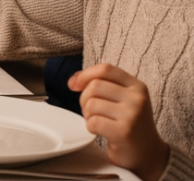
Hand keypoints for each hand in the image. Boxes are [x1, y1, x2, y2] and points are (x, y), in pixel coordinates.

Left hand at [70, 64, 169, 180]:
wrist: (148, 154)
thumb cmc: (129, 124)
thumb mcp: (123, 99)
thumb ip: (102, 84)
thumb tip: (73, 81)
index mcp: (137, 86)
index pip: (105, 69)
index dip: (85, 75)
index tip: (74, 85)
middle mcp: (137, 98)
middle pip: (94, 86)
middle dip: (84, 99)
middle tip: (92, 112)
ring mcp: (132, 115)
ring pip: (91, 104)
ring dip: (87, 115)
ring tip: (99, 122)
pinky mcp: (124, 132)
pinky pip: (93, 122)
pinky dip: (90, 128)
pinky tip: (101, 132)